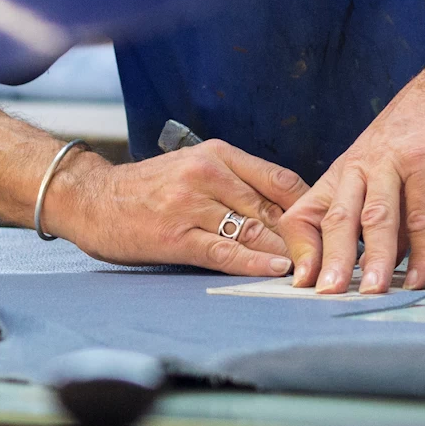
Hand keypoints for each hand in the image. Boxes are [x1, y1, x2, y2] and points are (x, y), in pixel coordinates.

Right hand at [49, 140, 309, 275]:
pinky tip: (275, 271)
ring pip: (253, 230)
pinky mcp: (176, 235)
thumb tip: (288, 213)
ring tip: (313, 270)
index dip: (310, 207)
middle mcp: (208, 173)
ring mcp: (191, 204)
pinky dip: (254, 263)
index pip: (281, 180)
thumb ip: (238, 184)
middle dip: (305, 236)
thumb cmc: (149, 189)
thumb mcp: (196, 169)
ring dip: (286, 253)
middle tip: (333, 258)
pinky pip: (224, 251)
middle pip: (273, 207)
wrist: (91, 199)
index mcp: (219, 154)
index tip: (330, 229)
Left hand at [281, 51, 424, 293]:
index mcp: (346, 172)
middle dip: (329, 261)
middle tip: (324, 298)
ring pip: (375, 217)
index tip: (302, 285)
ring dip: (372, 258)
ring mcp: (393, 162)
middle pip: (336, 219)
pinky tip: (420, 274)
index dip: (302, 250)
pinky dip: (423, 247)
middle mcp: (361, 166)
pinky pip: (422, 211)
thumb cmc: (424, 128)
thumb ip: (385, 214)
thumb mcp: (389, 169)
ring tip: (371, 293)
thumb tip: (385, 262)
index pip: (306, 213)